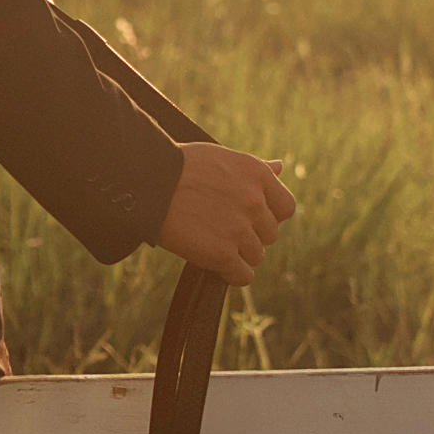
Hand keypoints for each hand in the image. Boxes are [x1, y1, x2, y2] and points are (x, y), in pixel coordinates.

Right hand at [156, 142, 296, 278]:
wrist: (146, 182)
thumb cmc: (179, 166)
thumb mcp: (222, 158)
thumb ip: (254, 168)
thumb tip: (279, 167)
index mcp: (257, 174)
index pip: (286, 208)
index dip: (269, 216)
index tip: (249, 218)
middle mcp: (254, 201)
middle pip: (269, 235)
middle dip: (250, 235)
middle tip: (221, 230)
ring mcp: (240, 229)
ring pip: (256, 256)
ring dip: (237, 254)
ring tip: (211, 242)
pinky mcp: (222, 253)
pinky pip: (242, 276)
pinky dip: (230, 274)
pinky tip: (215, 264)